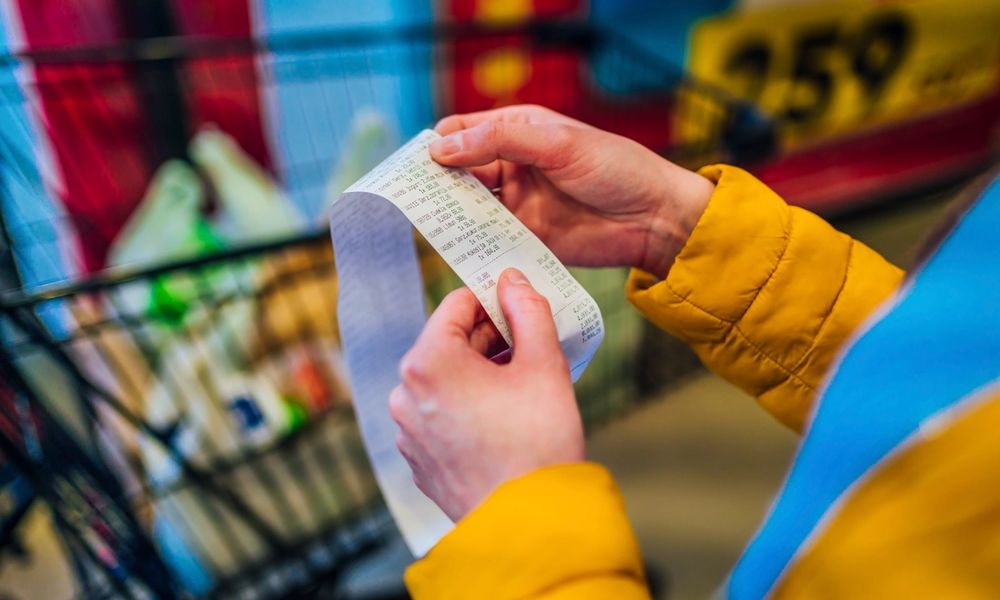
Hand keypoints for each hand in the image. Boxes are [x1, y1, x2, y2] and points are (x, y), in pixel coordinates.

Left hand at [389, 269, 583, 521]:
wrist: (530, 525)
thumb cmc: (538, 443)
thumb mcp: (544, 364)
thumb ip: (528, 310)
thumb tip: (512, 280)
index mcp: (428, 361)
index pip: (456, 304)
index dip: (493, 299)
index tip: (520, 306)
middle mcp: (405, 393)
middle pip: (447, 343)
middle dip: (488, 339)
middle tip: (529, 346)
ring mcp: (407, 431)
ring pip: (443, 380)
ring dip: (478, 374)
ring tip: (521, 387)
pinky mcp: (418, 460)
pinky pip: (440, 415)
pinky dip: (467, 408)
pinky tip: (502, 421)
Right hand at [431, 104, 712, 275]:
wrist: (654, 219)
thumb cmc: (615, 168)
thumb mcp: (557, 143)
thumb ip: (499, 140)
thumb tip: (441, 148)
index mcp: (518, 131)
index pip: (462, 132)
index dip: (437, 145)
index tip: (417, 165)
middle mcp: (512, 166)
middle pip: (458, 172)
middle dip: (436, 183)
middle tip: (414, 199)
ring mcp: (516, 203)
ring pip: (468, 207)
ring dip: (450, 214)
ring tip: (431, 223)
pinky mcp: (524, 237)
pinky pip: (488, 239)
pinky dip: (471, 242)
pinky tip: (458, 247)